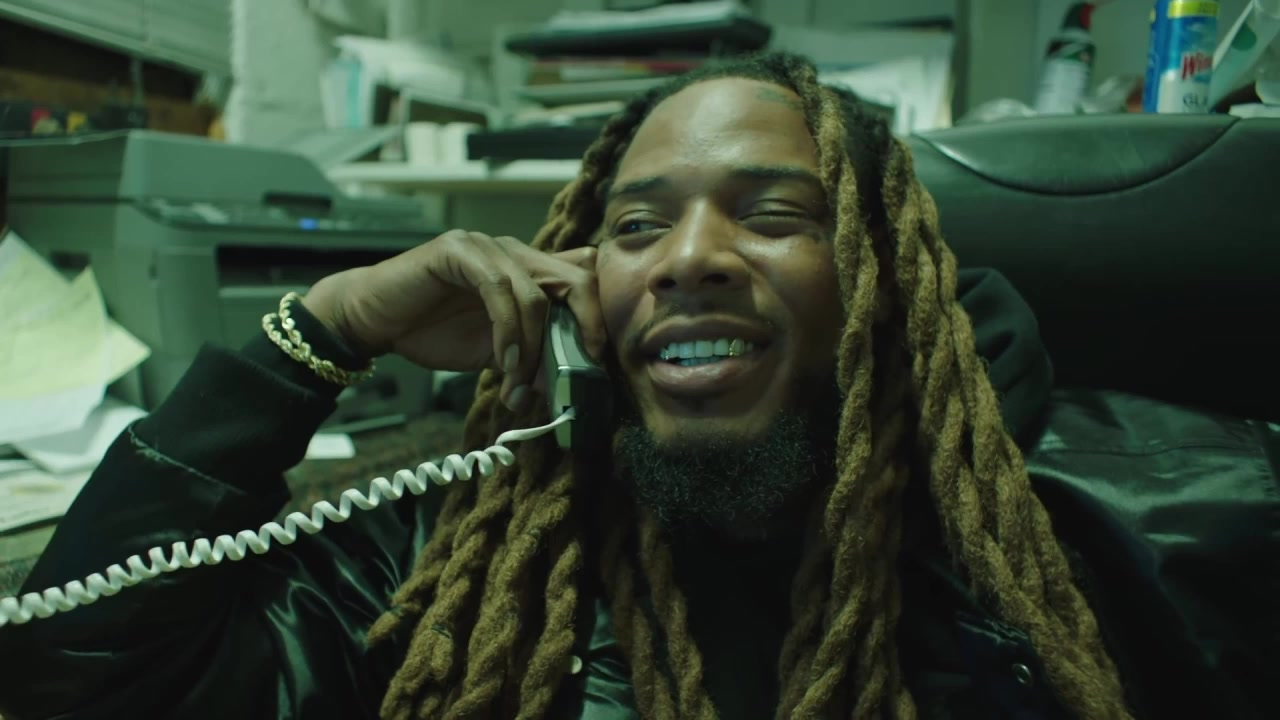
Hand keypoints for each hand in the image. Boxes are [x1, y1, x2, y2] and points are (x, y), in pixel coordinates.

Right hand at [302, 230, 604, 410]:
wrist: (375, 321)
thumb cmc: (434, 331)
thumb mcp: (496, 350)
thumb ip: (530, 355)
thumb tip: (564, 384)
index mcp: (530, 268)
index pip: (584, 278)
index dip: (599, 315)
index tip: (597, 360)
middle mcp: (514, 250)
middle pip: (575, 279)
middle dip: (583, 328)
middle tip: (579, 368)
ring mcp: (486, 246)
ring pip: (536, 293)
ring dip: (534, 346)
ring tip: (519, 382)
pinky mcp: (458, 250)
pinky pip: (498, 289)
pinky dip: (508, 330)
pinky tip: (503, 361)